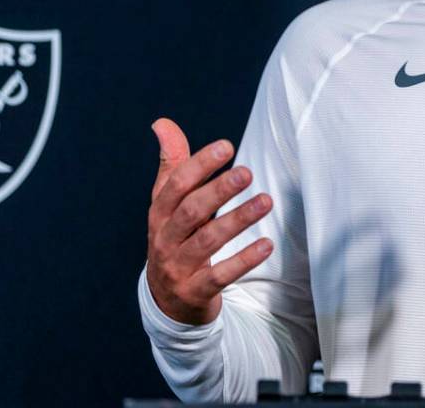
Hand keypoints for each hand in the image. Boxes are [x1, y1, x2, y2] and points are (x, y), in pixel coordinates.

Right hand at [146, 118, 273, 325]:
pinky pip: (220, 275)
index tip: (227, 146)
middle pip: (191, 211)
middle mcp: (164, 239)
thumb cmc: (173, 238)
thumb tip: (162, 123)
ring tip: (266, 201)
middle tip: (248, 172)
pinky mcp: (195, 292)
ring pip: (208, 242)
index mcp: (158, 213)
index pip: (177, 185)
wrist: (167, 300)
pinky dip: (243, 260)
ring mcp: (178, 268)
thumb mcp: (168, 204)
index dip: (200, 164)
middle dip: (219, 190)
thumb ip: (172, 164)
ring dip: (238, 220)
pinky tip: (266, 245)